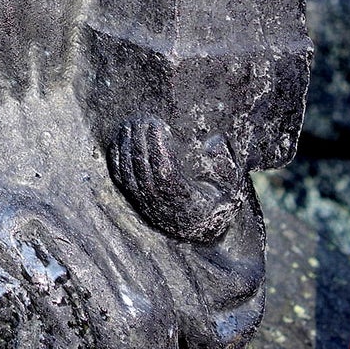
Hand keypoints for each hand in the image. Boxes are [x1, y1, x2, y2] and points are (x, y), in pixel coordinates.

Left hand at [108, 117, 244, 242]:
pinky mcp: (137, 202)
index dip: (159, 148)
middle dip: (141, 142)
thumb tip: (214, 142)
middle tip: (142, 118)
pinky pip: (122, 181)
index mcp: (187, 202)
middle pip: (145, 171)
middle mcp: (163, 206)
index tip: (159, 125)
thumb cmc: (217, 203)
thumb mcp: (232, 188)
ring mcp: (147, 205)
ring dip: (127, 147)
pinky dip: (117, 160)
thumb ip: (226, 165)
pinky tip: (118, 141)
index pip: (166, 172)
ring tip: (128, 124)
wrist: (201, 230)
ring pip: (130, 175)